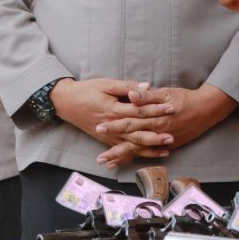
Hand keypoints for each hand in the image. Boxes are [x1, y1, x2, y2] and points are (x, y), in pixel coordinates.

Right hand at [50, 78, 174, 161]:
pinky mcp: (106, 140)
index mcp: (113, 109)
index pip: (139, 110)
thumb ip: (127, 86)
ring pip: (132, 144)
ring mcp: (109, 135)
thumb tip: (146, 86)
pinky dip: (136, 154)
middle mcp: (112, 125)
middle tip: (173, 134)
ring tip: (166, 149)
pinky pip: (123, 149)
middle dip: (156, 134)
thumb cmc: (86, 90)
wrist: (66, 103)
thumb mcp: (106, 84)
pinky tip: (148, 155)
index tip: (171, 107)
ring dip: (149, 147)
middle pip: (138, 131)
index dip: (156, 109)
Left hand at [94, 84, 237, 166]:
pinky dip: (138, 157)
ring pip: (140, 150)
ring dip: (124, 157)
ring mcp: (163, 141)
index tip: (99, 128)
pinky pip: (150, 153)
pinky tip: (127, 161)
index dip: (114, 126)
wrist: (206, 109)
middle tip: (99, 157)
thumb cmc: (184, 98)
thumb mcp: (166, 93)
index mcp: (155, 117)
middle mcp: (157, 131)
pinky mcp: (168, 145)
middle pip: (132, 141)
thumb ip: (147, 95)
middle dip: (115, 149)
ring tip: (108, 163)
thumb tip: (131, 94)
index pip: (130, 122)